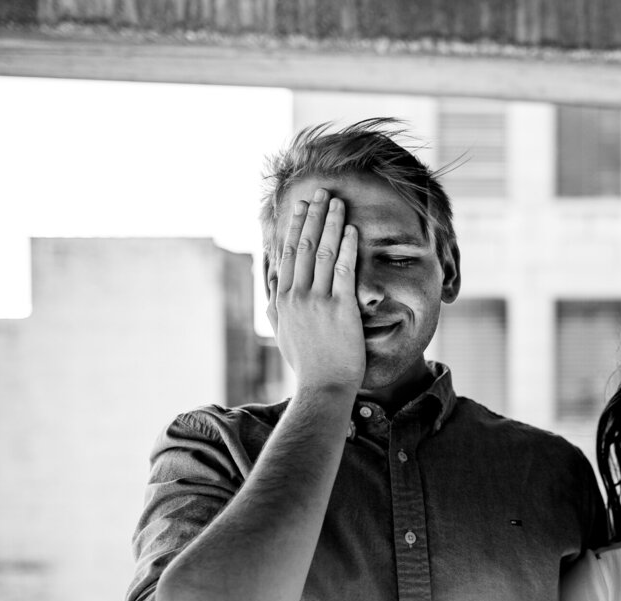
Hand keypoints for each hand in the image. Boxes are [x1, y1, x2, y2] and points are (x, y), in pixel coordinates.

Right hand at [268, 189, 364, 392]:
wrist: (323, 387)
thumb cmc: (306, 363)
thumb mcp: (281, 331)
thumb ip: (274, 302)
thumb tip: (269, 277)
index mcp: (282, 300)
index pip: (286, 254)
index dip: (294, 227)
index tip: (300, 208)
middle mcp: (296, 296)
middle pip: (302, 246)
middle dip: (312, 216)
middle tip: (320, 193)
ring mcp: (317, 301)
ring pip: (321, 252)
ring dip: (330, 223)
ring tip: (337, 202)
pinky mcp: (339, 308)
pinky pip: (342, 270)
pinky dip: (346, 247)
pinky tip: (351, 229)